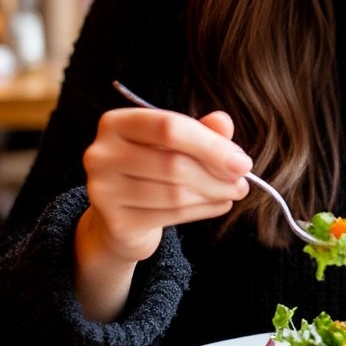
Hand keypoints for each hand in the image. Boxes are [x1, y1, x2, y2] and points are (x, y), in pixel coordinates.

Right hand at [74, 106, 251, 321]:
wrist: (120, 216)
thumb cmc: (152, 168)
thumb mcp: (176, 143)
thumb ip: (201, 130)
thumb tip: (224, 123)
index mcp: (116, 123)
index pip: (169, 127)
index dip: (210, 145)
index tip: (242, 162)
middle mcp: (101, 154)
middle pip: (173, 164)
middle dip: (217, 174)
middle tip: (243, 182)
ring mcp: (103, 190)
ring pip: (175, 193)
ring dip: (214, 194)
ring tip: (233, 192)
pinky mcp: (115, 223)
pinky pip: (170, 216)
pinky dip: (202, 211)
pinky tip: (219, 205)